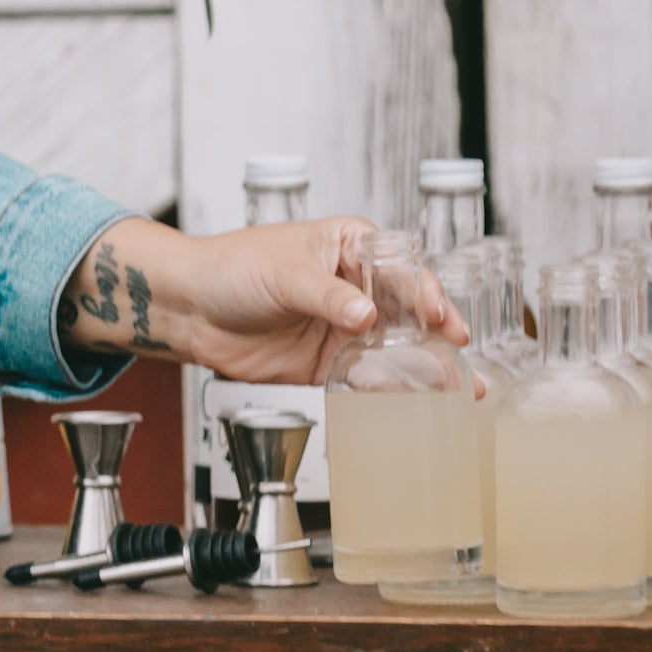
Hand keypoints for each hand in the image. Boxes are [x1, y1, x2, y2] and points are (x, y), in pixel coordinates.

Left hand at [60, 216, 468, 385]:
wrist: (188, 308)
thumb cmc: (231, 267)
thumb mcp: (285, 273)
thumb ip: (328, 296)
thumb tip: (366, 316)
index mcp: (350, 247)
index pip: (401, 269)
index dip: (427, 293)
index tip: (443, 317)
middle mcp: (353, 287)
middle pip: (407, 312)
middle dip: (438, 337)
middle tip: (462, 361)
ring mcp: (341, 327)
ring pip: (392, 349)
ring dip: (422, 369)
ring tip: (454, 391)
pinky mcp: (324, 364)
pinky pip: (363, 378)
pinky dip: (386, 391)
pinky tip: (410, 404)